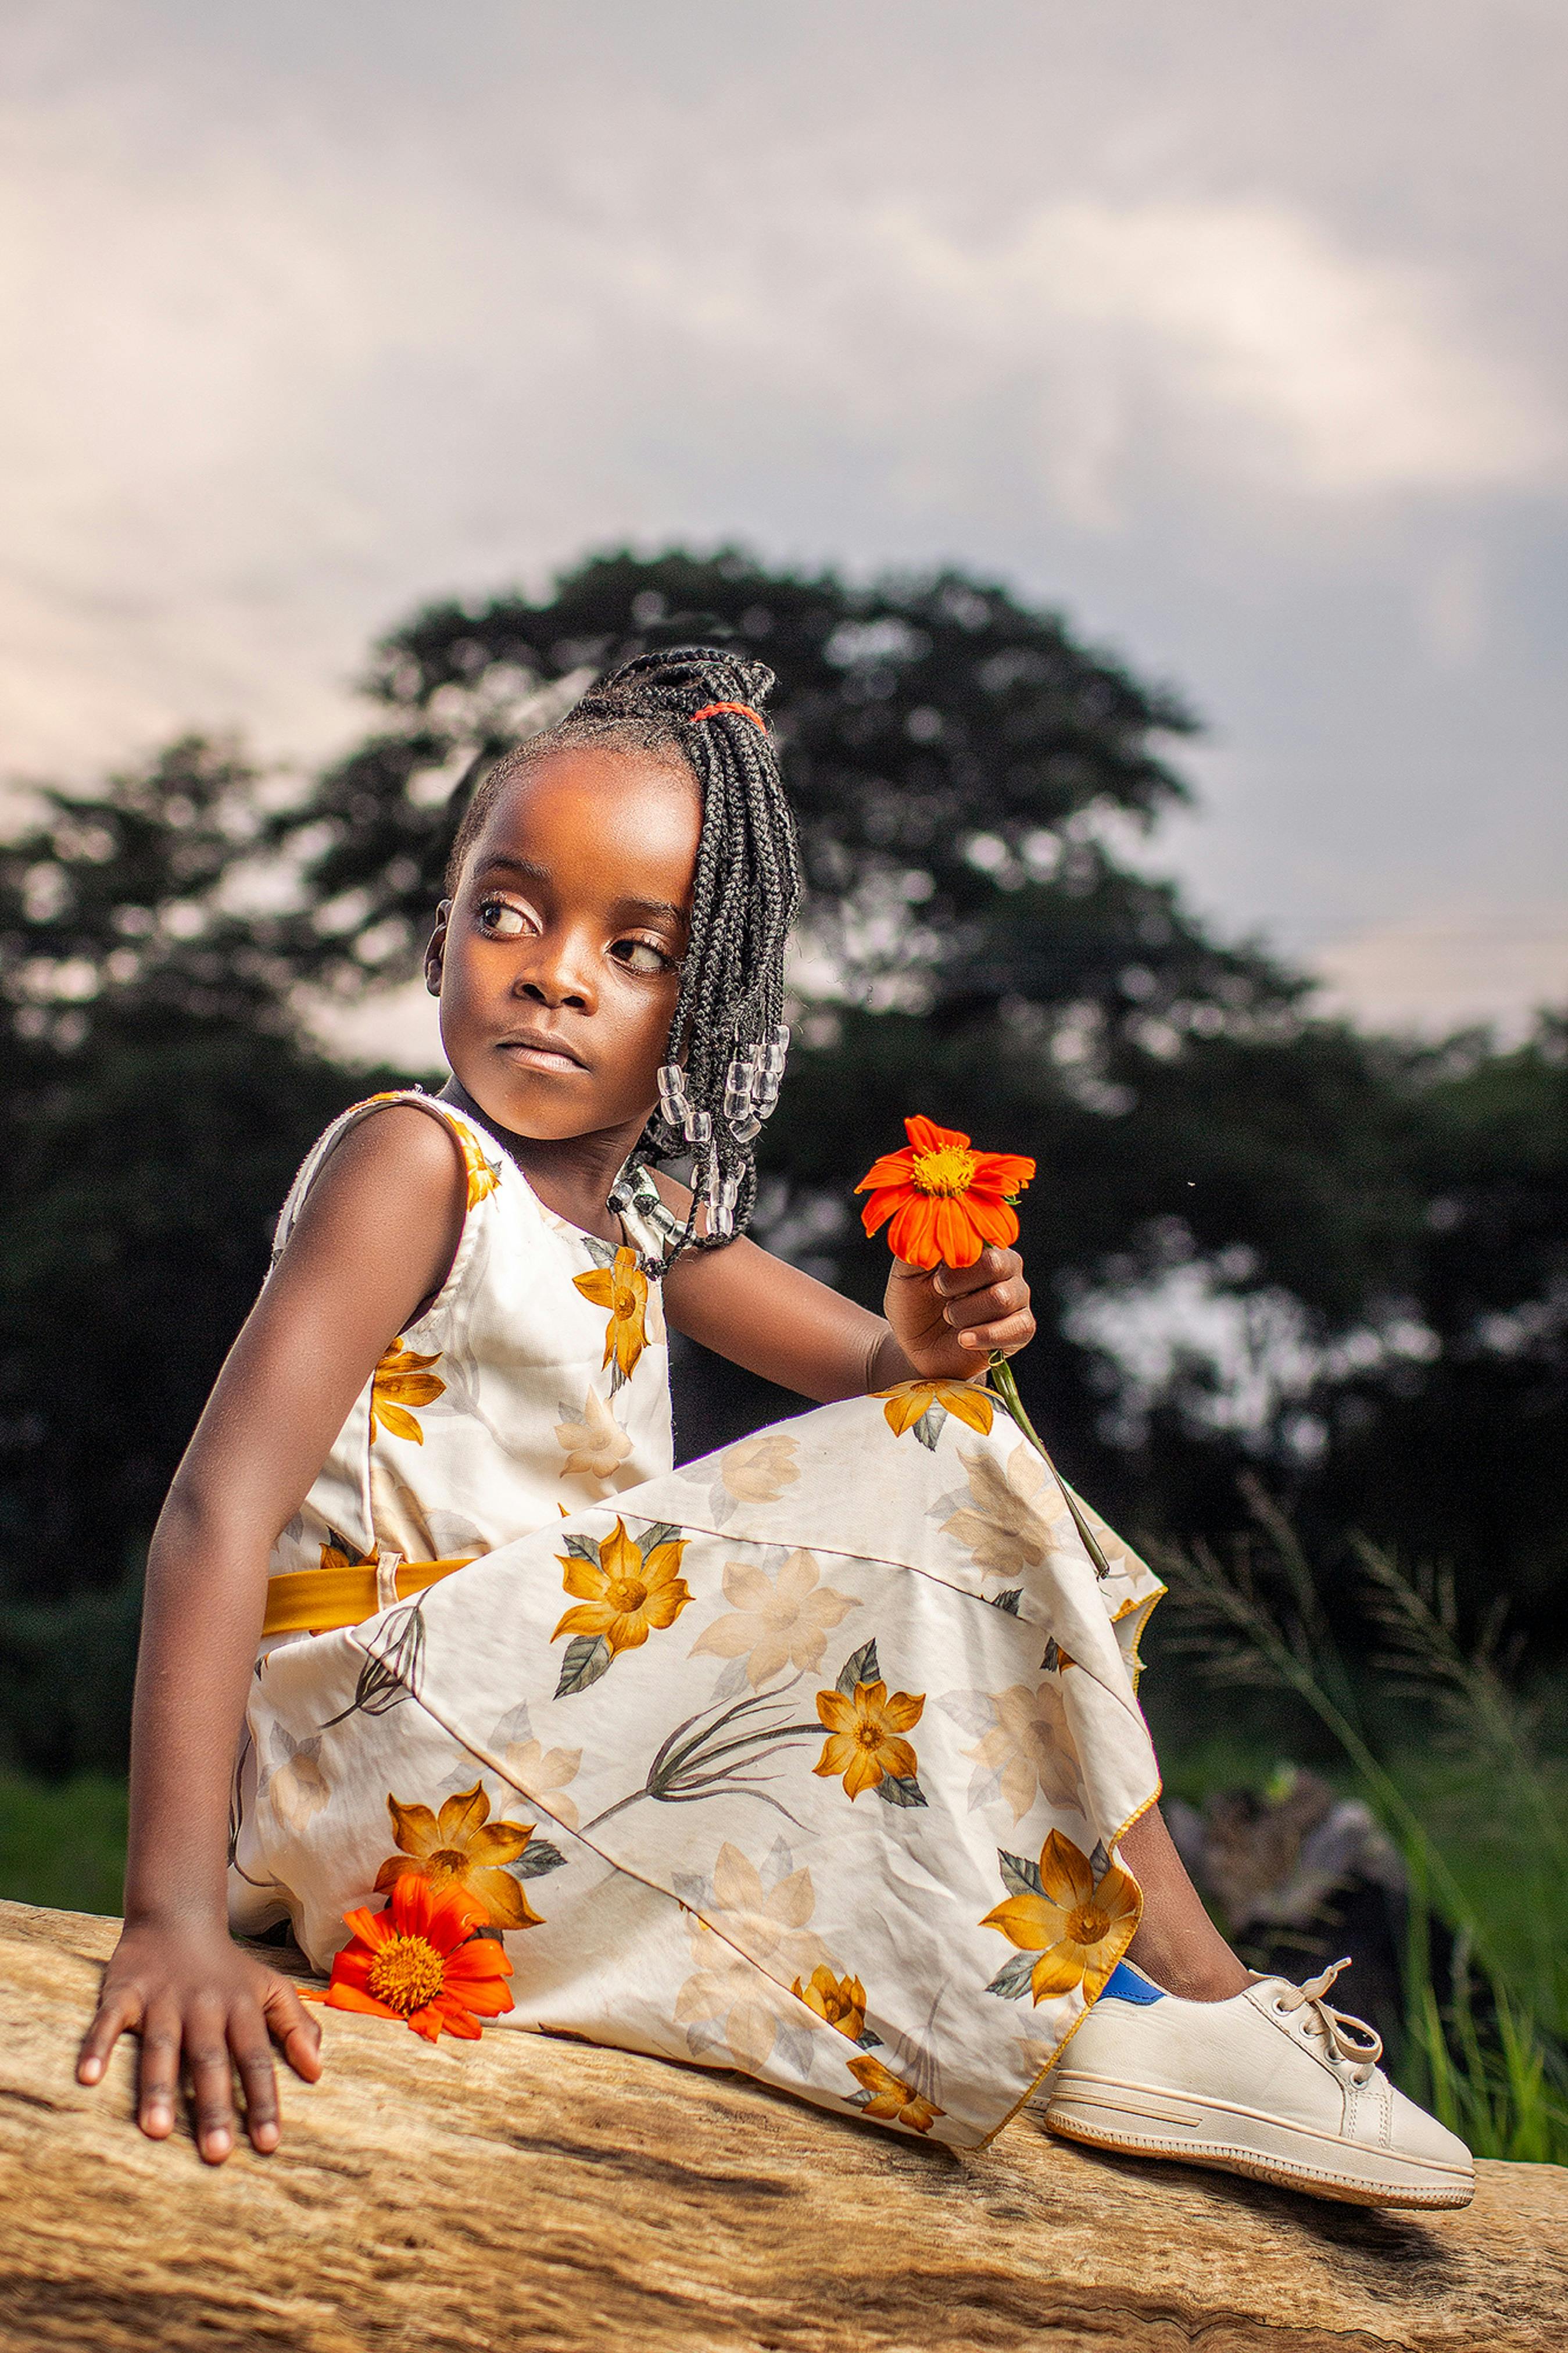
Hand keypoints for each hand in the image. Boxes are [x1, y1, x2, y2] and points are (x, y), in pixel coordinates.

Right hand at [77, 1916, 322, 2162]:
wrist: (178, 1915)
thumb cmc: (229, 1967)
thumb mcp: (269, 1988)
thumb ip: (296, 2025)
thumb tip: (319, 2071)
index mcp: (240, 2008)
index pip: (255, 2058)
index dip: (263, 2100)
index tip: (268, 2144)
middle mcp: (203, 2005)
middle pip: (210, 2059)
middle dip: (214, 2106)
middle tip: (216, 2154)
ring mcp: (162, 1998)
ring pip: (161, 2045)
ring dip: (158, 2087)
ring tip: (157, 2130)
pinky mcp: (125, 1990)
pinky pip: (109, 2021)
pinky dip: (98, 2046)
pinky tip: (88, 2078)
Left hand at [883, 1245, 1034, 1381]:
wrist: (917, 1347)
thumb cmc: (914, 1303)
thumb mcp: (906, 1272)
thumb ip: (917, 1245)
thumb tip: (930, 1224)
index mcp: (981, 1247)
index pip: (980, 1240)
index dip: (955, 1260)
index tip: (935, 1278)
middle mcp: (1006, 1268)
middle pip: (997, 1265)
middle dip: (959, 1284)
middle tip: (940, 1294)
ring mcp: (1017, 1297)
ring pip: (1001, 1298)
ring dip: (964, 1312)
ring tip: (949, 1318)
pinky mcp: (1022, 1327)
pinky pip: (1019, 1327)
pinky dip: (985, 1336)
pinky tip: (963, 1339)